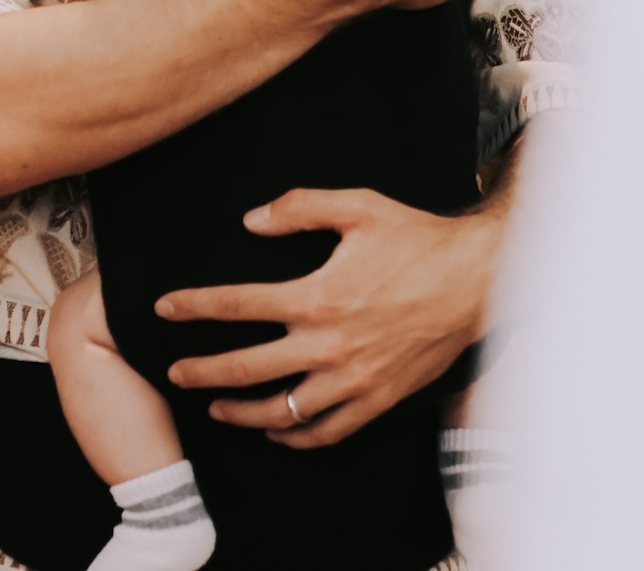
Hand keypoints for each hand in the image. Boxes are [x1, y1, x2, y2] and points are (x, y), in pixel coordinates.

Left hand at [156, 188, 502, 448]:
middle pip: (246, 367)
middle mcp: (329, 344)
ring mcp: (354, 378)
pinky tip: (277, 432)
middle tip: (173, 371)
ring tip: (214, 406)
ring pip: (282, 411)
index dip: (193, 306)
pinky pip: (328, 430)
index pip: (236, 305)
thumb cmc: (419, 240)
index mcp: (317, 296)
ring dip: (240, 412)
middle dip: (201, 370)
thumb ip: (300, 207)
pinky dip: (296, 437)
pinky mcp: (378, 398)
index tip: (165, 307)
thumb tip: (251, 220)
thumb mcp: (358, 206)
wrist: (478, 279)